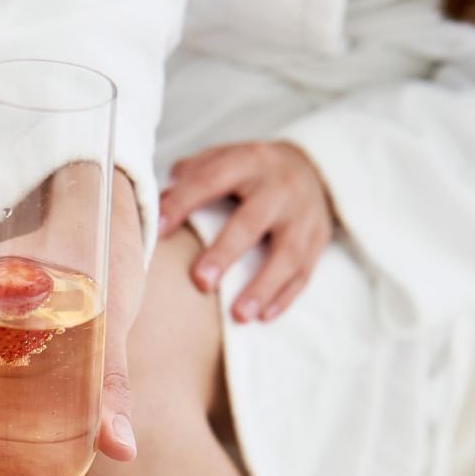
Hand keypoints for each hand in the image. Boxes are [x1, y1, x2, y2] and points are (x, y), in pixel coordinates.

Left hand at [158, 141, 333, 322]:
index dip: (183, 203)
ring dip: (263, 286)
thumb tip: (155, 203)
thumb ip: (191, 175)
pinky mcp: (319, 239)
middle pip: (252, 221)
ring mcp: (303, 214)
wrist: (309, 166)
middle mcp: (279, 187)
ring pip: (287, 253)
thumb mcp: (224, 158)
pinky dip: (284, 297)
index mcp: (248, 162)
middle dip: (226, 252)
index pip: (212, 180)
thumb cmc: (249, 171)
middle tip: (200, 282)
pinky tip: (262, 317)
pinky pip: (305, 272)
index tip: (157, 230)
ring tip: (238, 316)